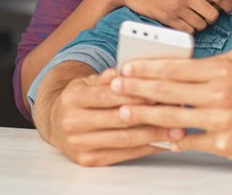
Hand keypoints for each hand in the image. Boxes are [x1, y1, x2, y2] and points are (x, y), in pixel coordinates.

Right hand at [44, 67, 183, 165]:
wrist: (55, 124)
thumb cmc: (80, 99)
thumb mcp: (88, 82)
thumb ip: (107, 77)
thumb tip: (123, 70)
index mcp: (73, 98)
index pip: (108, 96)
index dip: (134, 94)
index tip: (158, 93)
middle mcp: (72, 122)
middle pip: (118, 119)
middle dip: (149, 115)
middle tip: (175, 111)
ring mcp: (79, 144)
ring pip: (123, 139)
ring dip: (153, 135)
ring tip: (175, 130)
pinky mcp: (87, 160)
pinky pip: (122, 154)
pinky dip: (145, 148)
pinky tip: (161, 143)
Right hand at [101, 0, 231, 32]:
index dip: (228, 4)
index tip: (229, 8)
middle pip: (213, 13)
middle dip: (213, 17)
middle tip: (208, 15)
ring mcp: (177, 7)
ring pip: (202, 24)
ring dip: (201, 24)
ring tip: (195, 19)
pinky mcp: (168, 19)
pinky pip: (188, 30)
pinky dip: (189, 29)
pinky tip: (185, 23)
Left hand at [110, 50, 231, 161]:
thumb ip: (210, 63)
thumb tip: (180, 64)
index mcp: (222, 70)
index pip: (175, 67)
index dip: (147, 68)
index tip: (126, 67)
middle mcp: (220, 93)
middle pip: (167, 91)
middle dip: (136, 88)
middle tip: (114, 87)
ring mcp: (221, 121)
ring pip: (173, 117)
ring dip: (144, 114)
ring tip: (125, 111)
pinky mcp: (224, 144)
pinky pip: (189, 141)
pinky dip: (170, 139)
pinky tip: (154, 135)